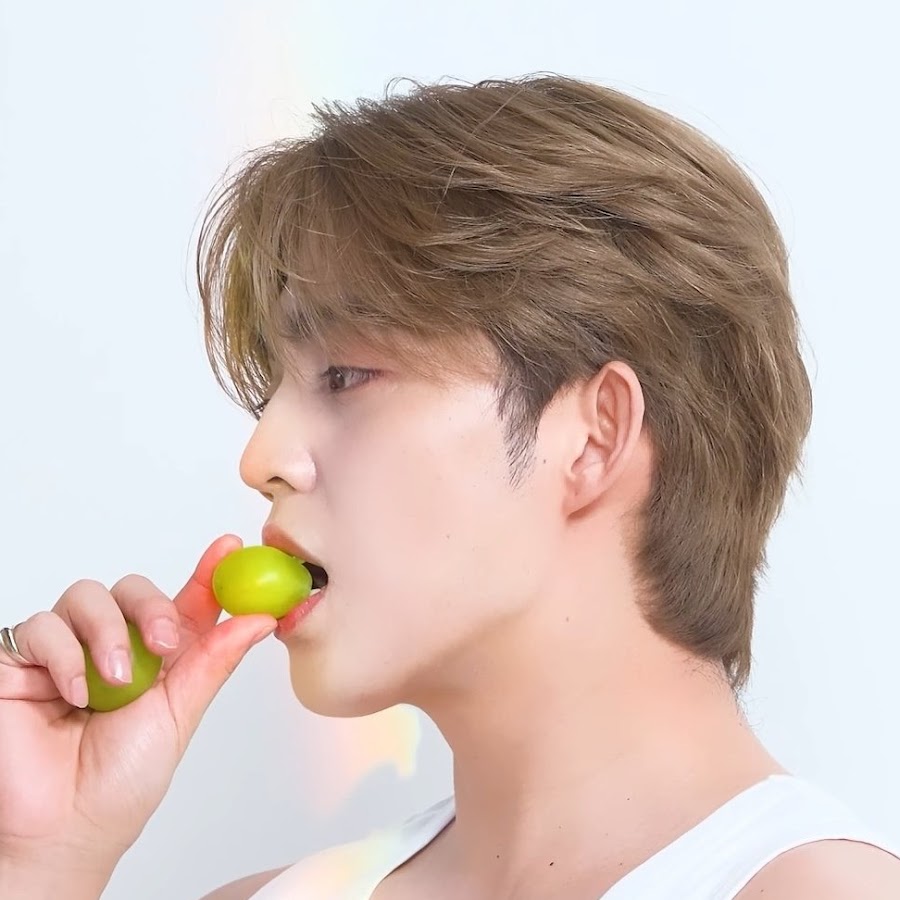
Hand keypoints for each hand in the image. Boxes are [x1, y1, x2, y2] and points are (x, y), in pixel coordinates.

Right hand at [0, 534, 275, 875]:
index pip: (184, 602)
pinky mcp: (20, 663)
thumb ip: (214, 661)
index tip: (229, 548)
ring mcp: (65, 652)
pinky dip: (63, 655)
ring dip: (107, 633)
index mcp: (158, 659)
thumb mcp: (180, 715)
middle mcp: (113, 648)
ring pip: (86, 597)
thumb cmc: (120, 784)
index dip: (208, 572)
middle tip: (162, 641)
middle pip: (132, 588)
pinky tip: (75, 693)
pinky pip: (41, 627)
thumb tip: (260, 618)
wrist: (63, 831)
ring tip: (115, 682)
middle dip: (151, 606)